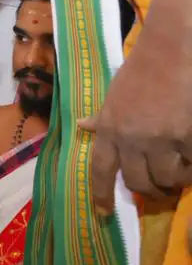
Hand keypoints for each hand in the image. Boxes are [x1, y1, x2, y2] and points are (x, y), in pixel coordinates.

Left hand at [79, 28, 191, 209]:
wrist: (171, 50)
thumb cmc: (142, 69)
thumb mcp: (114, 95)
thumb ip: (103, 117)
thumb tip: (83, 126)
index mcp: (109, 128)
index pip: (100, 170)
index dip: (101, 195)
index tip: (102, 214)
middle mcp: (131, 138)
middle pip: (137, 182)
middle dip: (150, 191)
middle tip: (161, 189)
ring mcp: (161, 138)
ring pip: (168, 178)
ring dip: (176, 180)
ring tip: (183, 172)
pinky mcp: (187, 135)